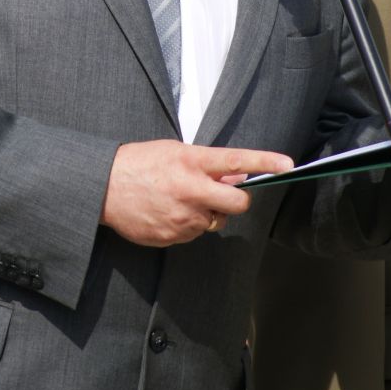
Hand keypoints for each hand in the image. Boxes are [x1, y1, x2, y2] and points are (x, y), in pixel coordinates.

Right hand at [100, 140, 292, 245]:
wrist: (103, 187)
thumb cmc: (138, 164)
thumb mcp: (174, 152)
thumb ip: (207, 165)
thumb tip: (236, 174)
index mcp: (191, 162)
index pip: (237, 160)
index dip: (266, 161)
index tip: (288, 165)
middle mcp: (191, 190)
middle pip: (237, 204)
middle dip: (237, 201)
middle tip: (224, 195)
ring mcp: (183, 217)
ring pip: (214, 221)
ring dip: (206, 213)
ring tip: (178, 200)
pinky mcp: (173, 237)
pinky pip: (194, 234)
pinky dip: (187, 225)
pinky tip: (167, 212)